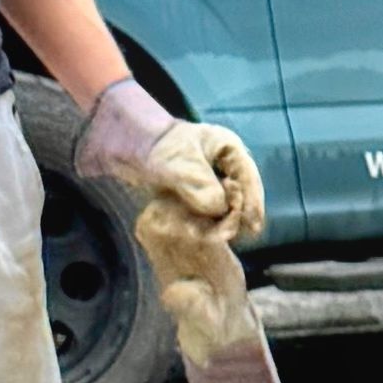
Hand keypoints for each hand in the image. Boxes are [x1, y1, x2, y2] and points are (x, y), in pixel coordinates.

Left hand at [74, 79, 267, 246]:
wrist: (129, 144)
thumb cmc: (155, 146)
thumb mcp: (178, 164)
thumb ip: (200, 186)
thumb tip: (220, 210)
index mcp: (230, 149)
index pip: (249, 179)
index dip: (253, 205)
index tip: (251, 227)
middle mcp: (227, 165)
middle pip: (243, 196)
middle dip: (237, 216)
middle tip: (227, 235)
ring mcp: (215, 180)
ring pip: (229, 208)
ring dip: (222, 223)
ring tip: (214, 237)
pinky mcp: (202, 194)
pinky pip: (213, 213)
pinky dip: (210, 224)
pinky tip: (204, 235)